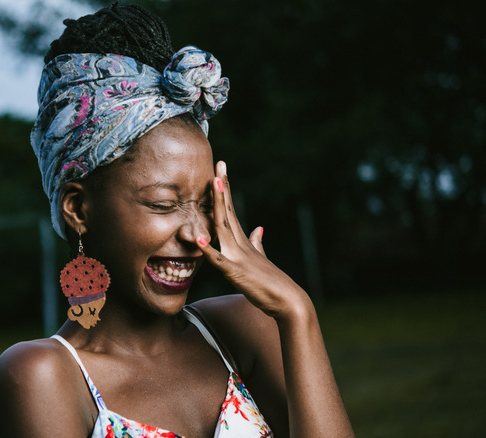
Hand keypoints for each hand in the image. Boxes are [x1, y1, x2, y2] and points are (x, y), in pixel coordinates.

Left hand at [197, 161, 312, 322]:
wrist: (288, 301)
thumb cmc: (272, 283)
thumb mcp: (261, 259)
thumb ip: (257, 244)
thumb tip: (258, 229)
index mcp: (244, 241)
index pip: (231, 211)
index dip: (225, 191)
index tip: (220, 170)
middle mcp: (241, 244)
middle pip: (228, 211)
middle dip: (222, 187)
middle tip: (219, 164)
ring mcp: (239, 257)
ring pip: (224, 227)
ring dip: (218, 205)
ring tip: (213, 184)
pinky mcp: (236, 273)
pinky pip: (219, 260)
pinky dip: (208, 249)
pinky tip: (198, 238)